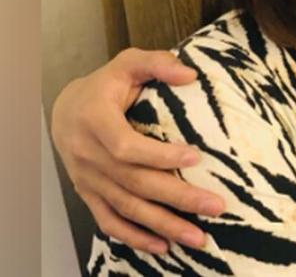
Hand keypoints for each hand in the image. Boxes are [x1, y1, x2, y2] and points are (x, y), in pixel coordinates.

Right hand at [50, 48, 225, 253]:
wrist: (66, 109)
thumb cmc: (107, 84)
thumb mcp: (128, 63)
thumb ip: (157, 64)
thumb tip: (190, 74)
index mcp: (95, 120)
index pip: (126, 146)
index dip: (159, 156)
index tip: (195, 158)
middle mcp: (88, 155)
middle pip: (135, 183)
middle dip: (177, 198)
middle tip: (215, 206)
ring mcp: (88, 179)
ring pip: (127, 208)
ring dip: (163, 225)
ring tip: (198, 238)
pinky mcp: (90, 194)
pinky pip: (110, 221)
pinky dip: (136, 237)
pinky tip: (164, 246)